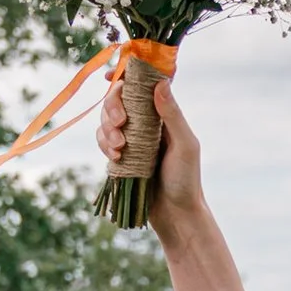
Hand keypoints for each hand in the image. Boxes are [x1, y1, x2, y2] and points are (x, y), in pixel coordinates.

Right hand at [100, 63, 205, 238]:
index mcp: (163, 115)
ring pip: (107, 120)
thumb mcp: (185, 146)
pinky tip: (115, 157)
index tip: (110, 76)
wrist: (175, 215)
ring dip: (107, 129)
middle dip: (112, 107)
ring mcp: (132, 138)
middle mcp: (146, 123)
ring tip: (119, 148)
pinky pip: (103, 140)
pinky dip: (104, 144)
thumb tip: (160, 83)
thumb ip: (173, 115)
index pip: (141, 86)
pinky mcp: (121, 155)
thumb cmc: (186, 180)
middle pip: (118, 100)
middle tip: (119, 124)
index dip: (125, 76)